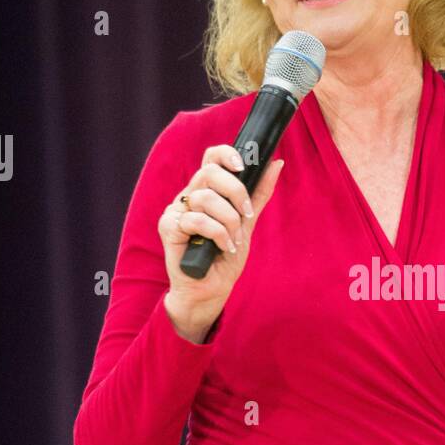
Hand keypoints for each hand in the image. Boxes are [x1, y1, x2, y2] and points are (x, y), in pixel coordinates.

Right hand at [158, 145, 284, 339]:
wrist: (211, 289)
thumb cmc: (224, 256)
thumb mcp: (247, 222)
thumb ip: (258, 194)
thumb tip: (276, 164)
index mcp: (206, 190)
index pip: (211, 158)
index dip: (226, 154)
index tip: (244, 166)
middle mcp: (189, 196)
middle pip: (209, 172)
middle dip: (235, 191)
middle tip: (246, 214)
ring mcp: (176, 211)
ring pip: (205, 197)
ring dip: (228, 220)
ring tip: (233, 239)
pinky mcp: (169, 227)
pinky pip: (197, 220)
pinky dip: (217, 234)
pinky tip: (223, 247)